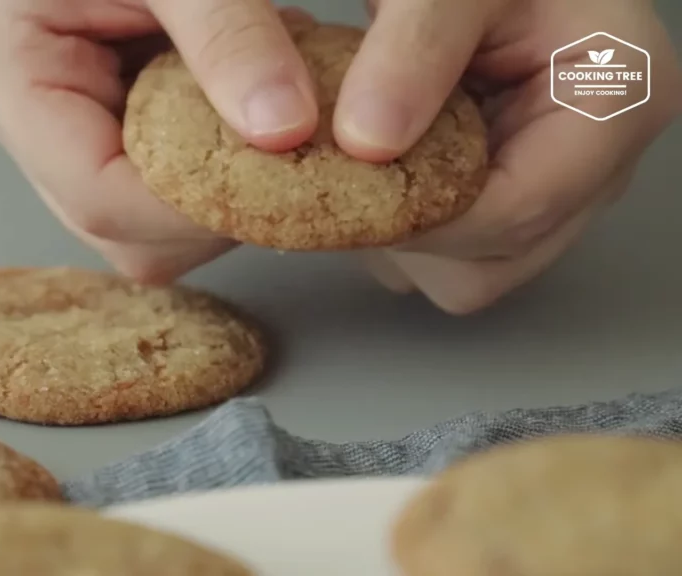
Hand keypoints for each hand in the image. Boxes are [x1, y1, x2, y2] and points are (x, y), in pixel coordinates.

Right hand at [0, 0, 322, 283]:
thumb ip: (228, 35)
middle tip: (290, 154)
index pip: (97, 193)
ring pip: (139, 223)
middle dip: (211, 207)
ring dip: (218, 191)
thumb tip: (286, 131)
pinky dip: (214, 166)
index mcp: (5, 62)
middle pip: (116, 226)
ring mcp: (52, 123)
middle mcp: (18, 111)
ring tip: (268, 119)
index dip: (194, 208)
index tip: (283, 181)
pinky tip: (245, 113)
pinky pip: (154, 185)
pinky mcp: (91, 121)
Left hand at [352, 0, 681, 312]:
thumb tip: (367, 142)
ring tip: (364, 162)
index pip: (520, 210)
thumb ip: (416, 49)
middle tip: (346, 173)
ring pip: (472, 267)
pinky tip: (381, 168)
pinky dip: (406, 223)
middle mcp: (602, 163)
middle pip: (496, 256)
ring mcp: (562, 188)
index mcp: (618, 103)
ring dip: (403, 233)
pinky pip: (456, 250)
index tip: (348, 195)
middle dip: (412, 230)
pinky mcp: (519, 195)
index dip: (423, 218)